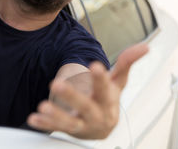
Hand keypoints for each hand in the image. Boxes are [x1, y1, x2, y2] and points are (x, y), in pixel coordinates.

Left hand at [27, 42, 148, 138]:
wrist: (101, 127)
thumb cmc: (107, 101)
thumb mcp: (117, 82)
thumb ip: (126, 64)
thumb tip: (144, 47)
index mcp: (108, 101)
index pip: (106, 89)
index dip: (100, 78)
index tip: (95, 66)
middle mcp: (96, 115)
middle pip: (86, 106)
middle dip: (72, 96)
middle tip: (57, 83)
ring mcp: (81, 124)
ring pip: (69, 122)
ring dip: (56, 115)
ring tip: (43, 106)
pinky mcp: (68, 130)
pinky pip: (55, 128)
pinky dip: (44, 124)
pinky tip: (33, 118)